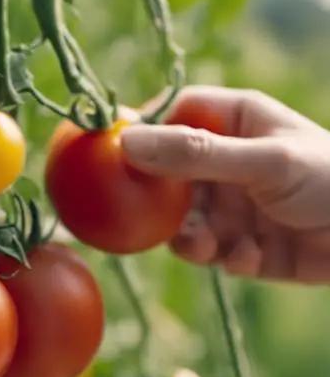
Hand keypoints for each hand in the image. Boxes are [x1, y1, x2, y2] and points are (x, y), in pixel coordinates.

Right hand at [121, 87, 329, 281]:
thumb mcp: (263, 162)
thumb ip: (196, 155)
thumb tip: (127, 143)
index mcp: (234, 122)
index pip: (170, 118)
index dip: (141, 137)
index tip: (113, 161)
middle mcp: (227, 161)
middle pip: (167, 178)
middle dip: (163, 205)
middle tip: (162, 224)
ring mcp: (234, 205)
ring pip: (184, 223)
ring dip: (192, 239)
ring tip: (212, 248)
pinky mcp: (244, 246)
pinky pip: (213, 253)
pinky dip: (227, 258)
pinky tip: (252, 257)